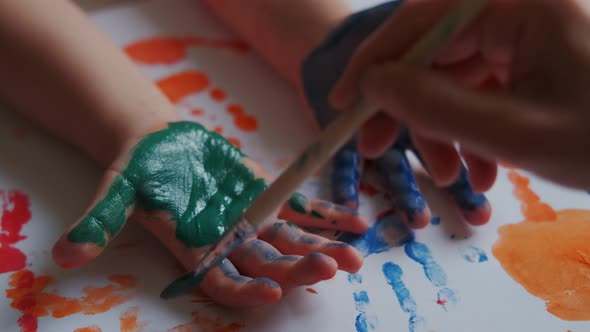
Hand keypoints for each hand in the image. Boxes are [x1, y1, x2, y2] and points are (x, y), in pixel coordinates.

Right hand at [52, 121, 367, 306]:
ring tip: (354, 256)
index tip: (270, 294)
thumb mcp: (116, 190)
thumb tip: (66, 253)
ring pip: (290, 242)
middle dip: (297, 269)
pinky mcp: (265, 196)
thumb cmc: (137, 169)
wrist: (160, 144)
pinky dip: (326, 215)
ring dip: (322, 249)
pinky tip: (356, 220)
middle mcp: (228, 242)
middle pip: (266, 264)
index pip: (221, 281)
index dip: (244, 290)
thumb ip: (99, 220)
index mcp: (195, 249)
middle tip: (330, 269)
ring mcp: (251, 220)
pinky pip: (300, 210)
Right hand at [331, 0, 589, 189]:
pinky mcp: (532, 59)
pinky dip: (470, 128)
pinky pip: (481, 88)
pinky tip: (482, 167)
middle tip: (376, 150)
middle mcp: (518, 7)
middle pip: (434, 50)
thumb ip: (435, 104)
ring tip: (452, 178)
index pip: (423, 20)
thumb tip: (372, 82)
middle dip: (407, 105)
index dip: (374, 61)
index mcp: (519, 1)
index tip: (341, 102)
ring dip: (441, 128)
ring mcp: (526, 33)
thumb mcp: (516, 131)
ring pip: (454, 75)